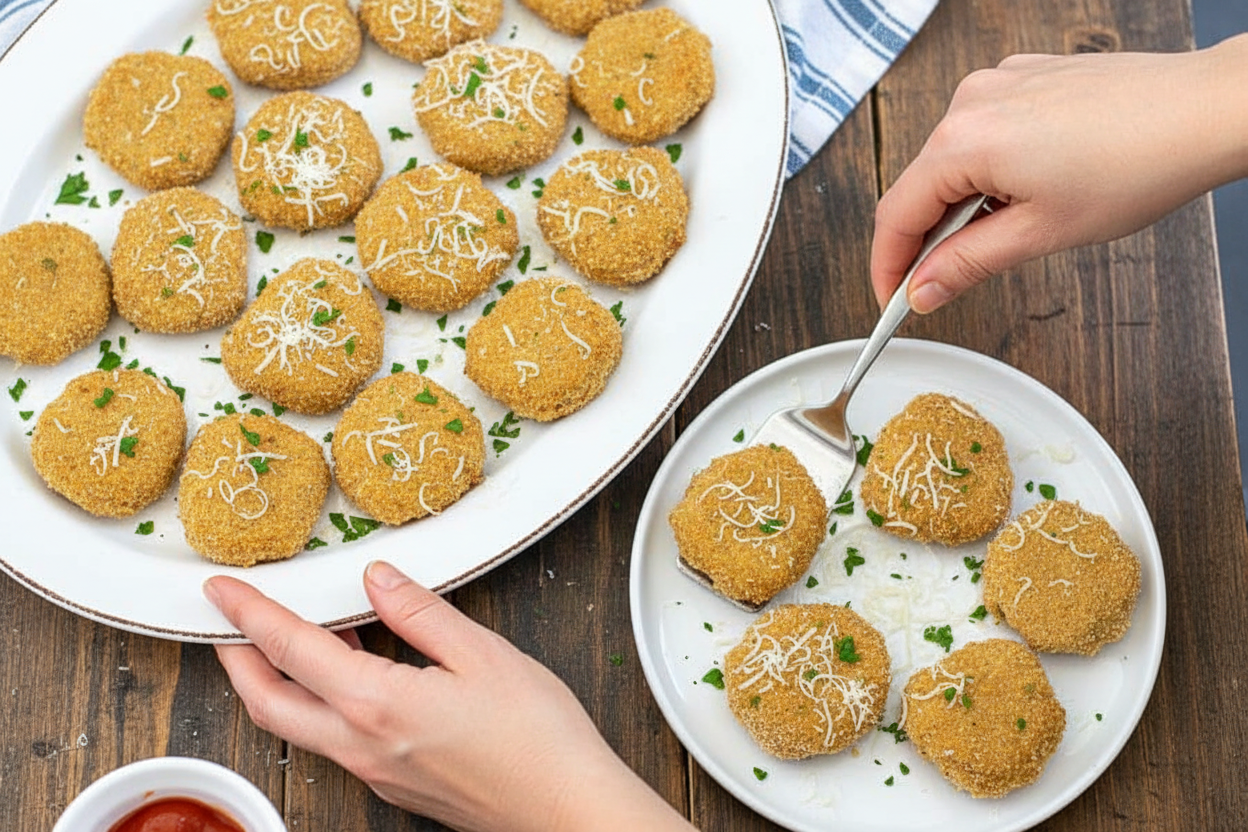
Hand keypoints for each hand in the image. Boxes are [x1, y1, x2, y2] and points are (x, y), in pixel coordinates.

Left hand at [205, 562, 693, 831]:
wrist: (568, 811)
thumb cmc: (536, 739)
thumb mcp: (483, 655)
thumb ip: (420, 612)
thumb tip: (377, 579)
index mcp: (378, 705)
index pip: (291, 650)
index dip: (249, 614)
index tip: (221, 589)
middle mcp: (362, 745)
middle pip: (268, 704)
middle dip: (235, 660)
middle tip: (226, 621)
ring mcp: (375, 770)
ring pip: (297, 726)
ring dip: (273, 683)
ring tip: (278, 640)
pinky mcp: (395, 782)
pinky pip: (334, 738)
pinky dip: (317, 701)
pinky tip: (346, 675)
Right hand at [871, 34, 1247, 312]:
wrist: (1205, 112)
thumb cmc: (1138, 164)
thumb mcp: (1039, 234)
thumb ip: (965, 265)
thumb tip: (922, 292)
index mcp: (962, 141)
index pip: (896, 216)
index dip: (888, 267)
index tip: (892, 300)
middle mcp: (970, 103)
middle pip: (920, 186)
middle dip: (927, 240)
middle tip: (945, 284)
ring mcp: (998, 84)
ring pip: (952, 161)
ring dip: (961, 205)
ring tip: (1007, 232)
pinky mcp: (1025, 79)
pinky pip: (983, 133)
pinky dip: (988, 171)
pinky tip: (1026, 192)